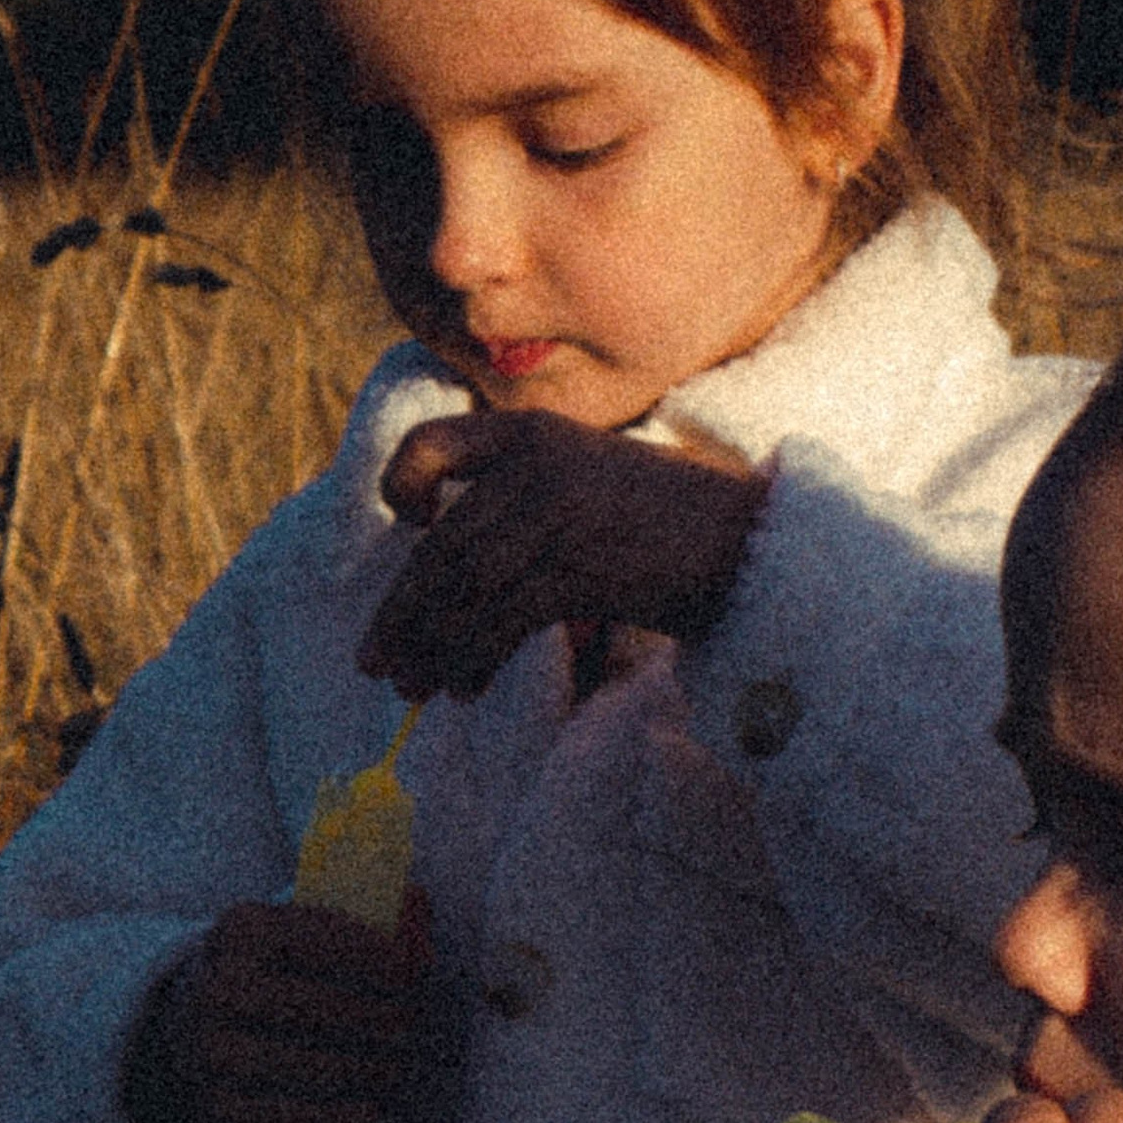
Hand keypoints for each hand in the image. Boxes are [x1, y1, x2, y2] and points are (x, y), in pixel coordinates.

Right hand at [120, 890, 428, 1122]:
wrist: (188, 1030)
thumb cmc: (273, 974)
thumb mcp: (304, 932)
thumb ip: (370, 914)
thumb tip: (418, 903)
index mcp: (242, 929)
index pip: (323, 938)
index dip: (376, 956)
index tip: (411, 974)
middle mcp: (219, 986)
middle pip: (321, 1006)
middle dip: (379, 1019)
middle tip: (409, 1028)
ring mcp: (210, 1048)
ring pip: (309, 1065)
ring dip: (367, 1070)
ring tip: (394, 1069)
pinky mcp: (214, 1103)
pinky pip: (288, 1116)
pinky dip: (338, 1116)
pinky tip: (371, 1111)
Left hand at [362, 406, 764, 703]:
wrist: (748, 544)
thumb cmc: (667, 524)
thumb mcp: (590, 476)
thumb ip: (525, 492)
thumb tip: (452, 564)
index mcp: (533, 433)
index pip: (432, 444)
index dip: (401, 484)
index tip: (405, 523)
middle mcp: (536, 468)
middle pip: (440, 545)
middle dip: (401, 613)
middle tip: (375, 663)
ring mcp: (558, 516)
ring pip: (463, 590)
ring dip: (430, 648)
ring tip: (411, 688)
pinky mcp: (579, 568)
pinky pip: (501, 620)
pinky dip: (473, 659)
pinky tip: (462, 687)